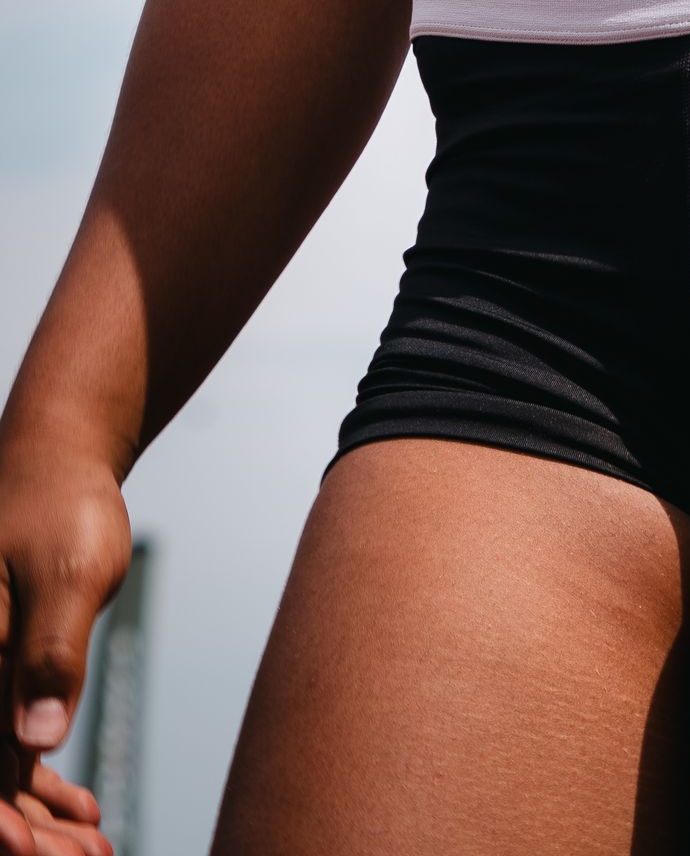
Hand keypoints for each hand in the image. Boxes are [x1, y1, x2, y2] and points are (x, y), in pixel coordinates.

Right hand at [0, 441, 129, 855]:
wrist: (57, 460)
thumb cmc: (62, 504)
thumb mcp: (70, 572)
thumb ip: (50, 654)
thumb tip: (34, 739)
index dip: (1, 822)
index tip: (41, 855)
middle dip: (26, 835)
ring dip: (36, 820)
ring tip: (94, 847)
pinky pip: (4, 747)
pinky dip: (38, 787)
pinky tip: (85, 812)